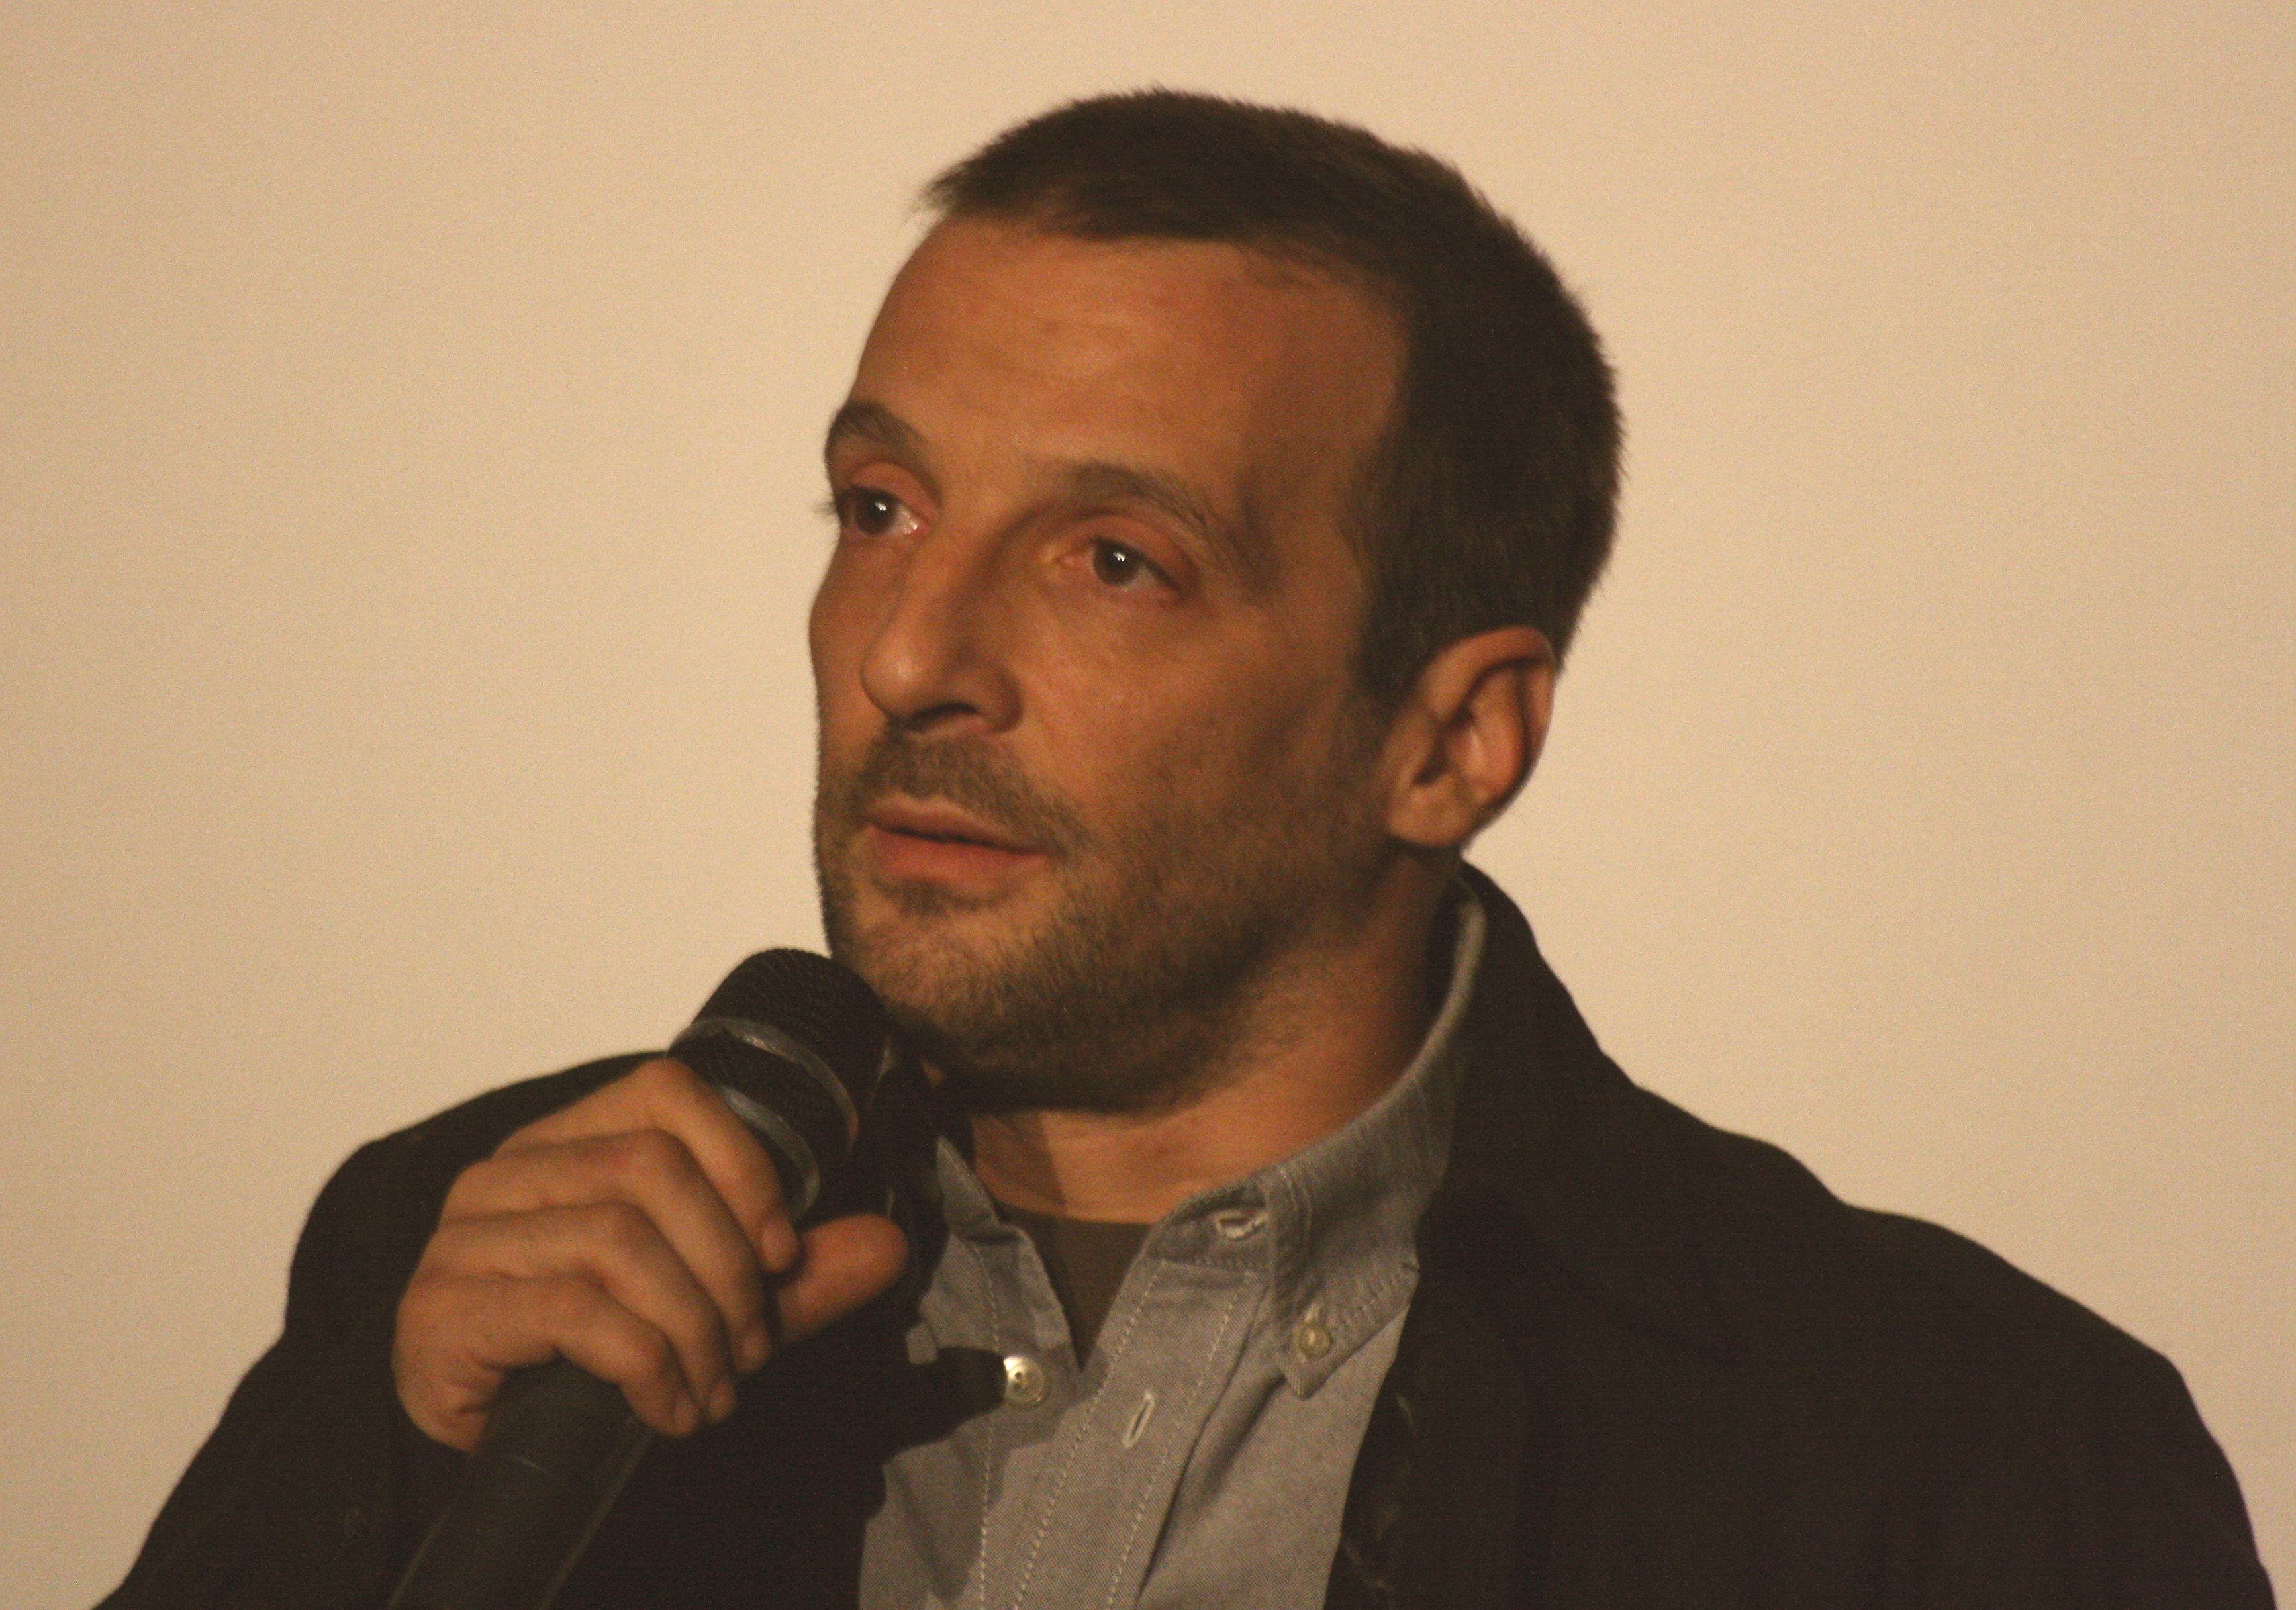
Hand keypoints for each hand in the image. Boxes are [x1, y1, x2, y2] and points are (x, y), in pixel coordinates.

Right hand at [393, 1056, 908, 1450]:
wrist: (488, 1455)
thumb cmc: (590, 1361)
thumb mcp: (712, 1307)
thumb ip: (795, 1276)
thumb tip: (889, 1245)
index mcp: (565, 1141)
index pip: (666, 1092)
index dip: (743, 1163)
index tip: (781, 1253)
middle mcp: (506, 1173)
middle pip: (650, 1169)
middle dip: (727, 1267)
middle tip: (751, 1348)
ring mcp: (465, 1239)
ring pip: (617, 1240)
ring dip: (693, 1326)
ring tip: (714, 1388)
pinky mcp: (445, 1311)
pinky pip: (573, 1311)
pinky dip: (645, 1364)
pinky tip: (669, 1409)